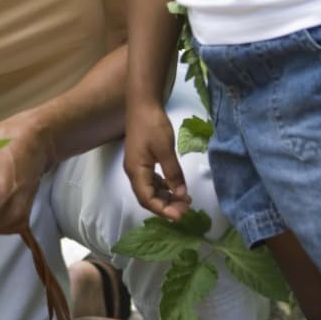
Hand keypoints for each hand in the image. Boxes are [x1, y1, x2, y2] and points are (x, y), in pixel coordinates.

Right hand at [123, 101, 191, 220]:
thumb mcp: (165, 150)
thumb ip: (173, 173)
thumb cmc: (152, 125)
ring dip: (166, 197)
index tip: (180, 215)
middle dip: (166, 205)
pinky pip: (151, 180)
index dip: (163, 210)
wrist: (143, 104)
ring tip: (184, 198)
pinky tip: (175, 186)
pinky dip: (163, 186)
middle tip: (186, 207)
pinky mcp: (142, 160)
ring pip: (150, 189)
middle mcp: (134, 172)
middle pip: (148, 197)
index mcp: (136, 171)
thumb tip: (181, 194)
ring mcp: (137, 166)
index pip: (147, 199)